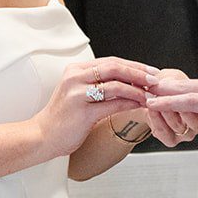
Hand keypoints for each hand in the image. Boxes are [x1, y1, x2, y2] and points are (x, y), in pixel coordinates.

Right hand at [34, 57, 155, 156]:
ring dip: (137, 90)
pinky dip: (129, 103)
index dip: (133, 65)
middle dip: (139, 73)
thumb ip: (100, 84)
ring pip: (116, 85)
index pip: (111, 61)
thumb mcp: (80, 93)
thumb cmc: (64, 117)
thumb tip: (131, 82)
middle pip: (115, 68)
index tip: (150, 72)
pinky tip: (139, 105)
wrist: (42, 136)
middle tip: (156, 80)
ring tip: (150, 95)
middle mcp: (75, 77)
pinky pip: (112, 104)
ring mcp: (77, 94)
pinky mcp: (82, 111)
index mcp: (75, 70)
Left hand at [147, 67, 197, 137]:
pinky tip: (156, 103)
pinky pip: (192, 101)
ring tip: (145, 92)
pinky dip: (171, 102)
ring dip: (164, 91)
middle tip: (151, 84)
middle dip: (171, 85)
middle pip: (195, 83)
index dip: (190, 88)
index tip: (176, 88)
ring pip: (188, 89)